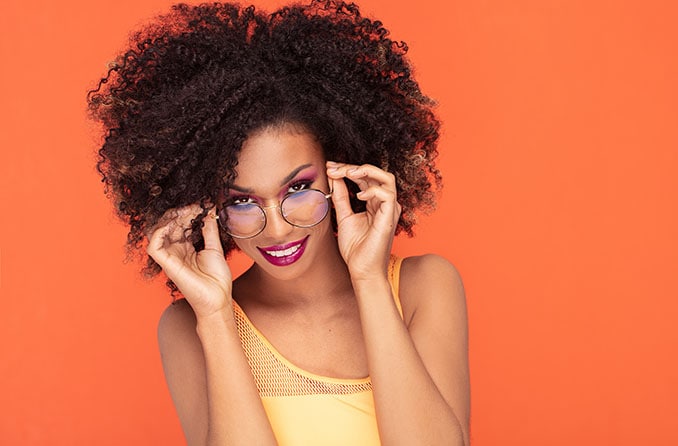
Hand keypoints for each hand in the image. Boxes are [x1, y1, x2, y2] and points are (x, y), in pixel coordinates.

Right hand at [146, 204, 231, 318]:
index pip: (180, 224)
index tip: (201, 204)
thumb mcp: (214, 248)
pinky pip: (153, 247)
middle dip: (180, 212)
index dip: (187, 212)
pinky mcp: (167, 265)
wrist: (218, 298)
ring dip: (170, 219)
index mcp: (186, 247)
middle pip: (168, 225)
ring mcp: (170, 258)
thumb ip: (209, 229)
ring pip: (157, 232)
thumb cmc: (217, 279)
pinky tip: (173, 225)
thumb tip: (208, 211)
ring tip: (185, 213)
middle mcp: (176, 251)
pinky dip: (159, 232)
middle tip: (194, 206)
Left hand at [326, 161, 401, 281]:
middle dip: (353, 167)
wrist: (361, 270)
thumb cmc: (356, 248)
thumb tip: (334, 177)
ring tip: (348, 173)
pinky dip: (372, 190)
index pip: (365, 178)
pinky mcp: (390, 217)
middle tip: (333, 168)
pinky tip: (359, 196)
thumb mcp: (343, 216)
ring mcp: (390, 210)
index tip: (329, 168)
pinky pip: (387, 194)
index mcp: (375, 203)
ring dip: (366, 171)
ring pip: (386, 178)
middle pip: (375, 173)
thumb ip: (341, 197)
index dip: (347, 169)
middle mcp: (385, 204)